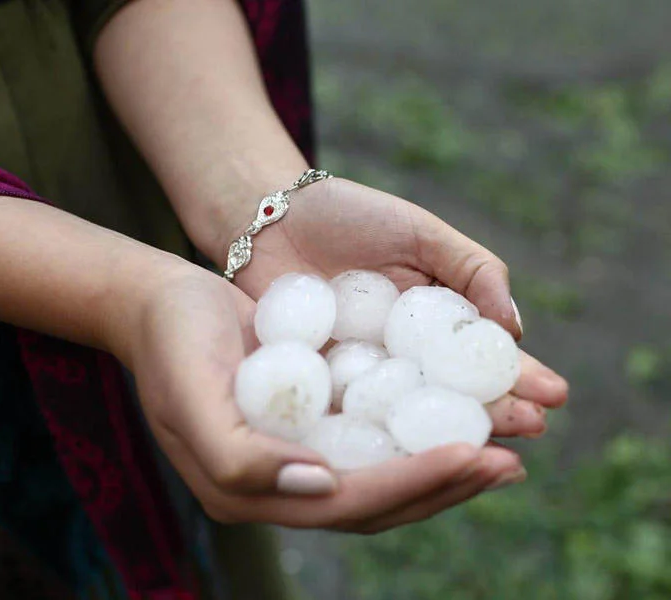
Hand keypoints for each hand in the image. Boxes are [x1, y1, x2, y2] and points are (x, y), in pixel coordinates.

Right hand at [124, 262, 524, 531]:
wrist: (158, 303)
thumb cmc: (173, 341)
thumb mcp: (191, 394)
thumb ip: (242, 458)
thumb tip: (322, 486)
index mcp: (250, 491)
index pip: (347, 502)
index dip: (413, 484)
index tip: (474, 456)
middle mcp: (283, 484)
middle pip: (379, 500)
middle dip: (447, 484)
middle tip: (510, 462)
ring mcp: (300, 454)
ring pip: (385, 473)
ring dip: (444, 464)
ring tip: (504, 448)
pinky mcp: (313, 421)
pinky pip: (376, 436)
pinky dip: (419, 431)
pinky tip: (458, 414)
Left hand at [233, 177, 567, 437]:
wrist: (272, 217)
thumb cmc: (352, 216)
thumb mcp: (421, 233)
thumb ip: (471, 271)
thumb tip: (514, 328)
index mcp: (433, 325)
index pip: (481, 357)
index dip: (518, 376)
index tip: (553, 396)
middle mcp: (402, 358)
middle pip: (452, 394)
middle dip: (495, 413)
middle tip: (532, 430)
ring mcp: (361, 375)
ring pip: (408, 413)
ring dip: (446, 433)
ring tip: (485, 450)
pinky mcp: (317, 384)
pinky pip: (349, 412)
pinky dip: (376, 431)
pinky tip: (405, 453)